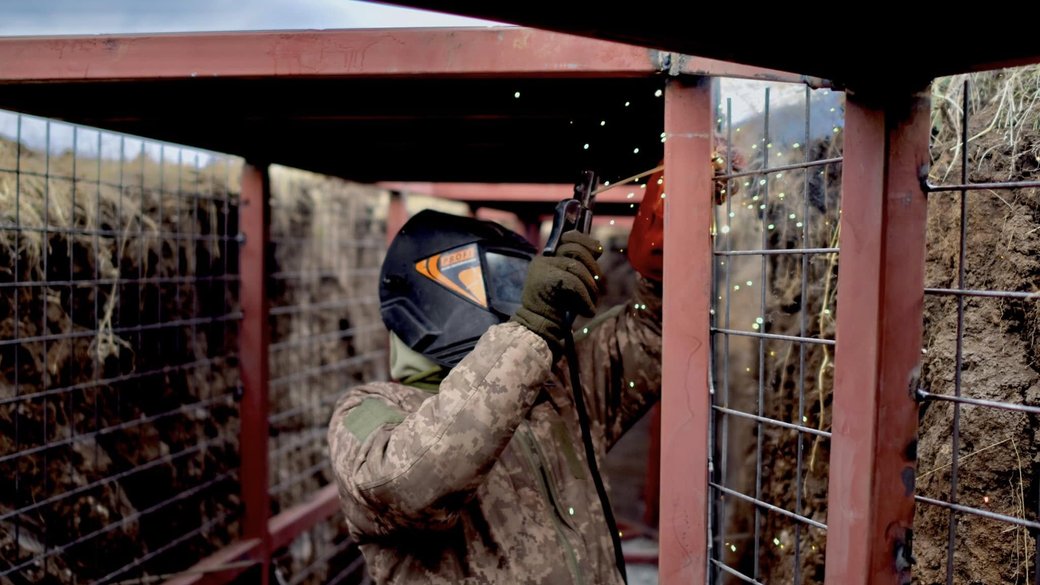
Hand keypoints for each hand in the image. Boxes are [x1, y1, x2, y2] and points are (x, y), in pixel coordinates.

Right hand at [510, 231, 603, 356]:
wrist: (538, 329)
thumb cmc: (557, 310)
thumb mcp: (570, 284)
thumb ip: (579, 266)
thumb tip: (598, 249)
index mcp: (548, 258)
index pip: (569, 237)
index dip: (586, 241)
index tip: (598, 250)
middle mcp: (543, 260)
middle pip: (576, 251)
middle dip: (593, 268)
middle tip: (597, 287)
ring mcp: (541, 269)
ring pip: (577, 268)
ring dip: (590, 288)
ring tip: (590, 304)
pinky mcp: (544, 280)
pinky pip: (574, 283)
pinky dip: (585, 300)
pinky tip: (587, 311)